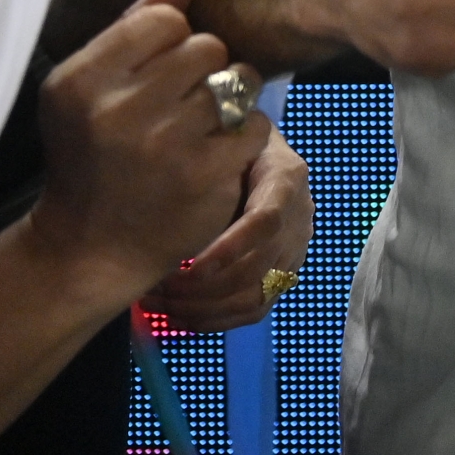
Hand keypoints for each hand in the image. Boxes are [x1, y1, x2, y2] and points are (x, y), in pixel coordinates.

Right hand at [24, 0, 262, 310]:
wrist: (90, 244)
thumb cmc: (94, 150)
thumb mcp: (94, 86)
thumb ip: (136, 24)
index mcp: (82, 80)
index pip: (165, 20)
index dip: (173, 40)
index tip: (156, 72)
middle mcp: (118, 111)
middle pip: (207, 46)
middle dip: (205, 69)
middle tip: (181, 102)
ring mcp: (164, 146)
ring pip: (238, 81)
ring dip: (230, 100)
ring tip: (200, 125)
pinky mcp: (205, 176)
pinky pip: (257, 124)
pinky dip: (245, 135)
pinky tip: (215, 153)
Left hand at [139, 127, 310, 329]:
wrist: (260, 154)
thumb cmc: (233, 143)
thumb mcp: (230, 134)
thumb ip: (217, 147)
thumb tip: (182, 161)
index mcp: (287, 178)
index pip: (266, 222)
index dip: (228, 250)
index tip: (184, 268)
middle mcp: (299, 218)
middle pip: (260, 266)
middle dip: (204, 286)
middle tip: (156, 288)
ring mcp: (294, 250)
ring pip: (256, 296)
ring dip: (204, 307)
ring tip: (159, 303)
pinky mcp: (283, 275)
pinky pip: (254, 310)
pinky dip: (215, 320)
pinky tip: (177, 316)